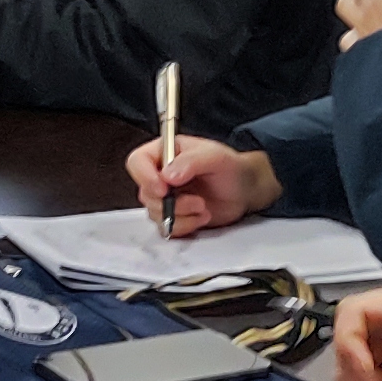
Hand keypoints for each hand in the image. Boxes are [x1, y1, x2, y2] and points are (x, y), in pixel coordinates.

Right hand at [125, 136, 279, 239]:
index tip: (163, 189)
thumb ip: (190, 161)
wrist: (244, 189)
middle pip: (145, 193)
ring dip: (181, 215)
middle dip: (171, 203)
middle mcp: (160, 175)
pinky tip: (201, 217)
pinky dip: (185, 226)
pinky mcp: (173, 216)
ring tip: (203, 207)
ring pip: (155, 214)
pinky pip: (167, 228)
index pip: (138, 162)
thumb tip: (167, 175)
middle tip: (196, 201)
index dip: (145, 177)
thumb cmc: (229, 167)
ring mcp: (165, 198)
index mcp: (164, 152)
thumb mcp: (214, 156)